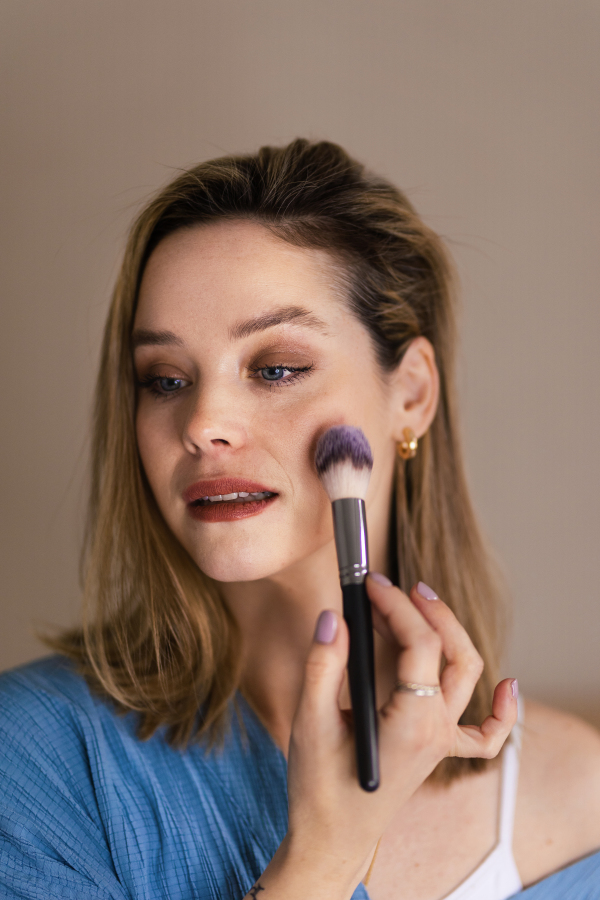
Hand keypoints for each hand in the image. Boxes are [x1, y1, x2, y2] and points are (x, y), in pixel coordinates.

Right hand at [282, 576, 517, 893]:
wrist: (332, 836)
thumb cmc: (319, 786)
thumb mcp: (311, 723)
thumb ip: (323, 666)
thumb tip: (336, 616)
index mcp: (410, 722)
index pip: (419, 644)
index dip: (396, 605)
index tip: (369, 583)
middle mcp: (436, 730)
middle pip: (452, 653)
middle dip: (427, 610)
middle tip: (393, 586)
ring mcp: (442, 741)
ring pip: (467, 678)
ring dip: (452, 635)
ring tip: (422, 604)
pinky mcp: (438, 751)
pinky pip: (485, 734)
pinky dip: (502, 710)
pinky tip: (508, 685)